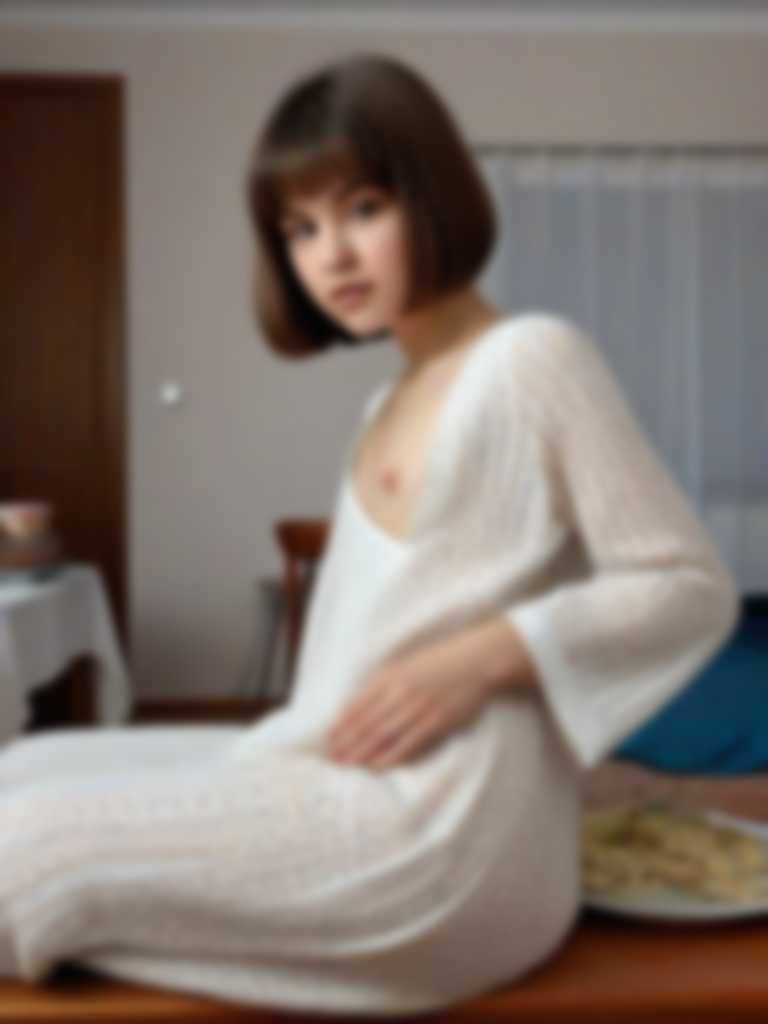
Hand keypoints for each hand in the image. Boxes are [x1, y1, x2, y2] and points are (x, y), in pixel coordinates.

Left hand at [325, 628, 495, 770]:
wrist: (477, 660)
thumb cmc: (439, 662)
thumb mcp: (406, 665)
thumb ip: (383, 684)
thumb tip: (358, 706)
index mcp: (390, 676)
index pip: (358, 705)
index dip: (340, 725)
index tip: (326, 740)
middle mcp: (401, 692)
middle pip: (366, 723)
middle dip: (345, 742)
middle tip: (330, 759)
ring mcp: (419, 708)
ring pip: (383, 735)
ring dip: (361, 752)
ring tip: (345, 766)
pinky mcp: (437, 722)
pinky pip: (409, 744)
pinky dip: (390, 757)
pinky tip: (376, 767)